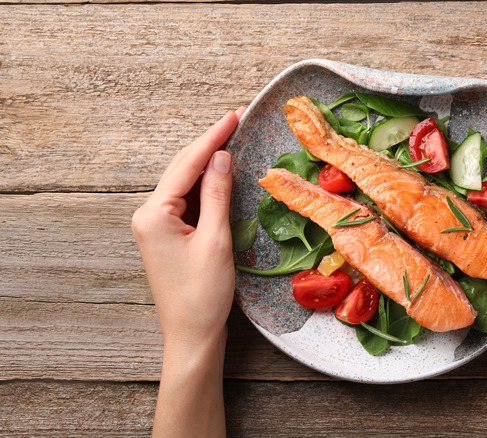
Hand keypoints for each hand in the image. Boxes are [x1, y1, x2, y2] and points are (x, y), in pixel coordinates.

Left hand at [132, 108, 243, 437]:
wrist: (191, 335)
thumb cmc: (203, 295)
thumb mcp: (216, 241)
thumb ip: (217, 194)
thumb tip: (222, 156)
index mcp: (154, 214)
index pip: (187, 165)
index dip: (212, 138)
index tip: (234, 116)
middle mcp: (148, 215)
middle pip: (181, 169)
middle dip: (208, 144)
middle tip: (236, 121)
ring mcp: (155, 226)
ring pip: (183, 183)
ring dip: (206, 162)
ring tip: (231, 139)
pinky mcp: (166, 236)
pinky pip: (185, 200)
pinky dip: (204, 185)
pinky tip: (220, 174)